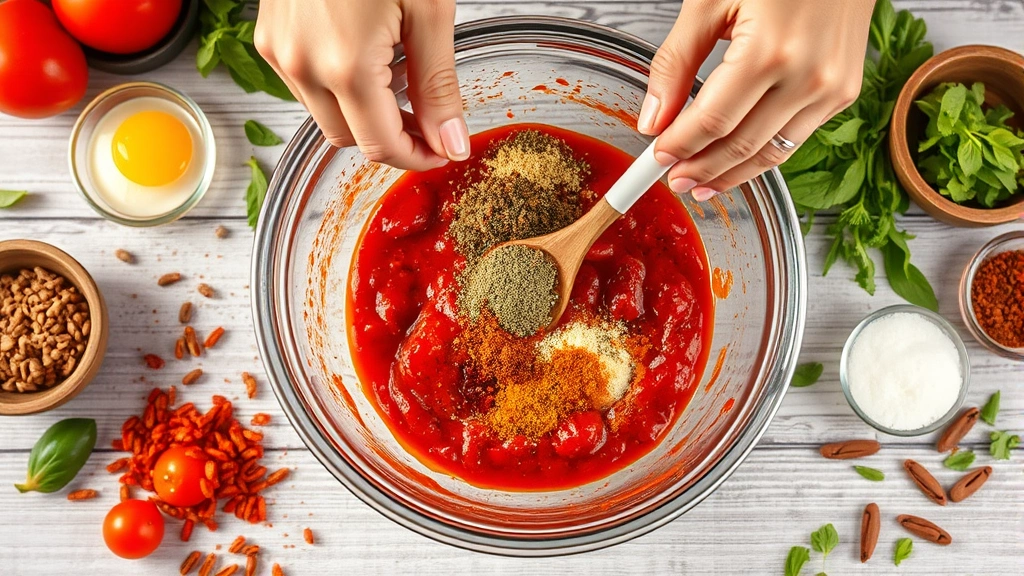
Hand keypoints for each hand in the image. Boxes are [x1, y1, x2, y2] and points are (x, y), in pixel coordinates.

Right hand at [255, 0, 467, 170]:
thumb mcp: (429, 11)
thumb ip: (439, 86)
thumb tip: (450, 142)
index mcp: (343, 65)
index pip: (380, 145)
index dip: (417, 158)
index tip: (443, 151)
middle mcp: (300, 64)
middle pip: (349, 137)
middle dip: (392, 138)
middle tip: (431, 123)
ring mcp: (278, 49)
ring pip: (325, 114)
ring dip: (365, 113)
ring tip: (403, 82)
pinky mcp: (270, 33)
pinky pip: (306, 83)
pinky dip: (341, 87)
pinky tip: (370, 59)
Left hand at [639, 0, 874, 199]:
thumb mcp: (709, 1)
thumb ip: (675, 62)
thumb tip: (653, 119)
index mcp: (770, 51)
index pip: (712, 121)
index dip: (680, 147)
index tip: (657, 158)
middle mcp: (807, 76)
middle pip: (741, 145)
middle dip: (702, 170)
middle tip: (674, 180)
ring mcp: (831, 88)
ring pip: (771, 153)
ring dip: (732, 174)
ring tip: (700, 184)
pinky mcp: (843, 92)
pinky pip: (795, 138)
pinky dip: (762, 154)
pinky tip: (736, 161)